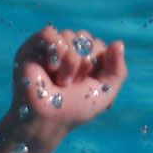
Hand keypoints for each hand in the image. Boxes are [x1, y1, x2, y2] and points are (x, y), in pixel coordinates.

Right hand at [10, 27, 125, 138]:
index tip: (85, 84)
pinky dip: (55, 53)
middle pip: (85, 37)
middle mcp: (68, 50)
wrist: (48, 120)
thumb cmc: (74, 109)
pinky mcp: (33, 46)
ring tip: (61, 81)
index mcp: (85, 59)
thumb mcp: (105, 92)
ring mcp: (51, 47)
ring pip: (69, 35)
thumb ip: (119, 70)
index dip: (96, 65)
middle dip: (83, 63)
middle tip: (72, 84)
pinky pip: (50, 33)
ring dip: (70, 63)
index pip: (99, 44)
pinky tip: (50, 69)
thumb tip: (118, 43)